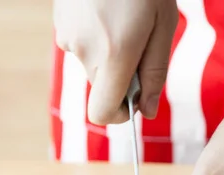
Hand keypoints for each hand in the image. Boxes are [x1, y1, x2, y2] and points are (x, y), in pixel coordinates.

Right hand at [53, 0, 177, 123]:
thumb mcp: (164, 24)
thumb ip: (155, 72)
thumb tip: (148, 111)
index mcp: (114, 54)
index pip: (103, 113)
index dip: (121, 113)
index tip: (137, 96)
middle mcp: (84, 50)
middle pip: (102, 88)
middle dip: (121, 76)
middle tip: (140, 43)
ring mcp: (67, 35)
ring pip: (92, 65)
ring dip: (109, 54)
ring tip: (123, 19)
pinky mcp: (59, 22)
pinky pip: (82, 45)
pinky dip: (96, 37)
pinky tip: (108, 11)